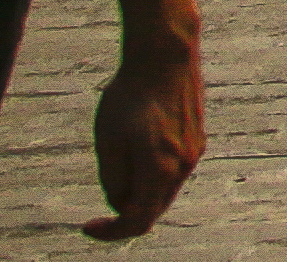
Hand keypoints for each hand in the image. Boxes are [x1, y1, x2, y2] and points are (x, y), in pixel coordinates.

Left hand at [85, 39, 205, 237]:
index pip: (137, 221)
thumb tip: (119, 203)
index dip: (111, 232)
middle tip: (101, 195)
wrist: (164, 55)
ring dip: (141, 190)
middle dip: (126, 210)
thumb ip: (113, 179)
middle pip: (154, 208)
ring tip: (119, 159)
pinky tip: (139, 143)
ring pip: (165, 189)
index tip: (88, 225)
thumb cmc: (130, 96)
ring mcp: (194, 151)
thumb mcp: (108, 141)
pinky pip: (174, 169)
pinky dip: (154, 173)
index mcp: (160, 170)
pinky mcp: (197, 137)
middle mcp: (183, 166)